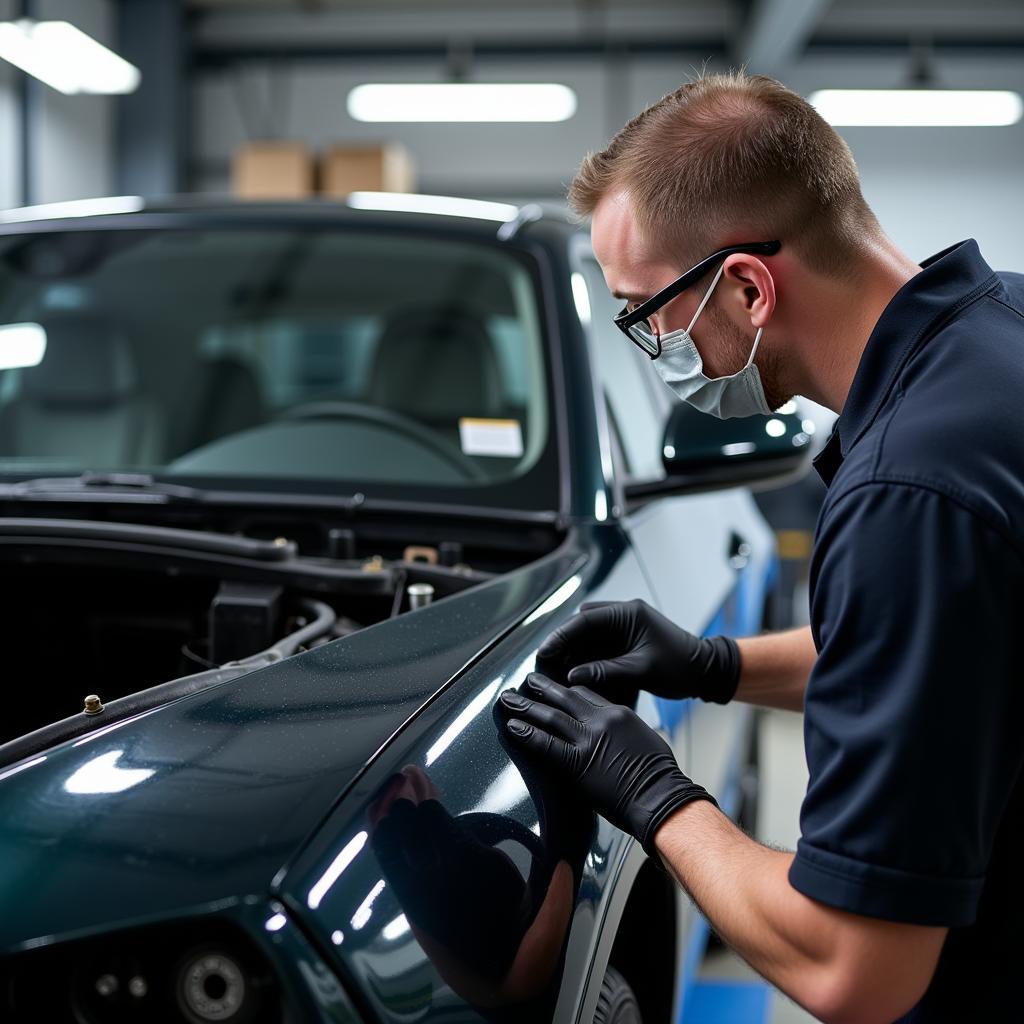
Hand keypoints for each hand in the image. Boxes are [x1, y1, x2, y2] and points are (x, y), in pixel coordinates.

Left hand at [497, 674, 715, 854]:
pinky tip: (513, 726)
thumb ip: (625, 729)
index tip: (555, 688)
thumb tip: (615, 733)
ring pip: (550, 716)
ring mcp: (588, 740)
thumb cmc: (659, 774)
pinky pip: (546, 744)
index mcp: (618, 713)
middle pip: (564, 697)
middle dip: (542, 687)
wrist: (661, 796)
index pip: (585, 693)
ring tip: (508, 698)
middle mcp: (601, 720)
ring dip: (526, 706)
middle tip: (527, 680)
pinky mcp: (577, 763)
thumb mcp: (644, 737)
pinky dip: (527, 734)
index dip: (566, 688)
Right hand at [537, 599, 740, 704]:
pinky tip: (577, 669)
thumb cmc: (679, 668)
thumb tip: (573, 675)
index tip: (545, 651)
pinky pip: (599, 642)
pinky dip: (587, 654)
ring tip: (558, 667)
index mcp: (629, 613)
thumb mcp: (641, 671)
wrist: (705, 671)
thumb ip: (605, 671)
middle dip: (564, 641)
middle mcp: (625, 613)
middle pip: (583, 623)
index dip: (561, 636)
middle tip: (547, 661)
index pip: (585, 619)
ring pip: (589, 632)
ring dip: (574, 648)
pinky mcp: (627, 637)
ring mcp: (626, 624)